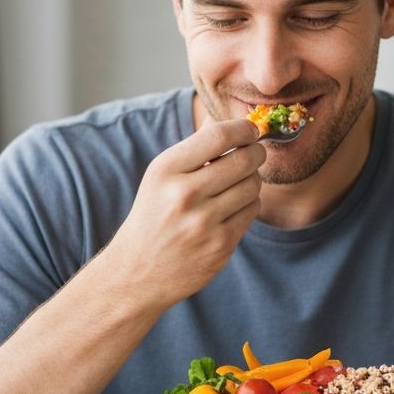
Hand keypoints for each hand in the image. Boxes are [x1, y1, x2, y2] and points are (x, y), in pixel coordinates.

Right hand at [105, 119, 264, 310]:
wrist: (137, 272)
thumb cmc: (154, 215)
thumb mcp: (161, 176)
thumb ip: (195, 148)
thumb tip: (231, 121)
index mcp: (166, 170)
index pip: (219, 135)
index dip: (244, 128)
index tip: (250, 130)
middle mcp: (184, 195)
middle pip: (244, 159)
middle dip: (256, 153)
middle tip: (254, 153)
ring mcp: (204, 223)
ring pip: (253, 186)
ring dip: (252, 181)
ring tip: (237, 185)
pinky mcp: (220, 246)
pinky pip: (252, 212)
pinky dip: (248, 205)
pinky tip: (232, 208)